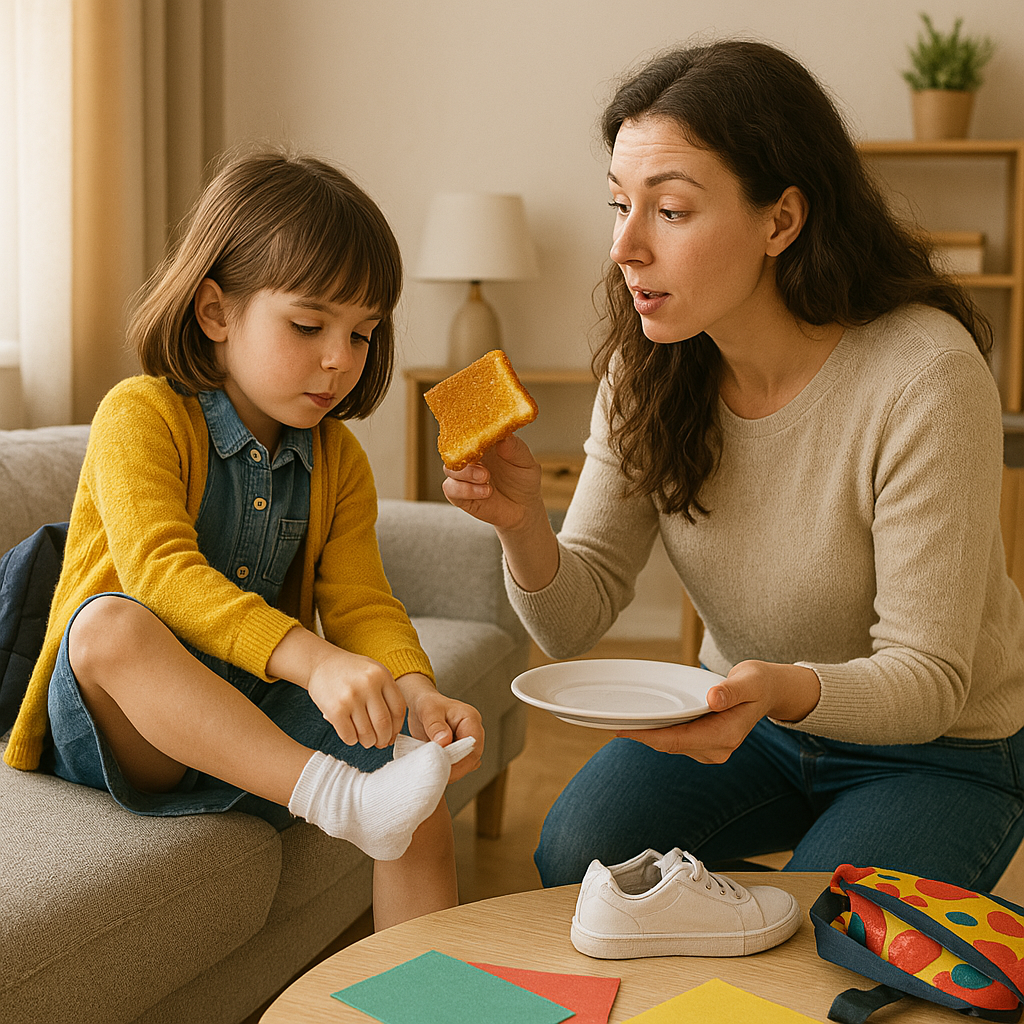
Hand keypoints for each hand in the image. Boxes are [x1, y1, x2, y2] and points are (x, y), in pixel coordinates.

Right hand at [304, 647, 406, 748]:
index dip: (397, 727)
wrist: (320, 663)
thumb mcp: (374, 672)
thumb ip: (387, 695)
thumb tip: (393, 732)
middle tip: (380, 742)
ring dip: (368, 742)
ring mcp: (351, 697)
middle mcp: (368, 685)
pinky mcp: (335, 709)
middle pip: (384, 724)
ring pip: (367, 734)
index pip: (398, 709)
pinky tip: (351, 734)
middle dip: (383, 739)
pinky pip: (349, 736)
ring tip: (365, 739)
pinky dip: (352, 740)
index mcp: (382, 675)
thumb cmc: (350, 671)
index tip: (392, 734)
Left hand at [398, 673, 484, 783]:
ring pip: (466, 763)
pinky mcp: (458, 749)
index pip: (473, 745)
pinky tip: (436, 770)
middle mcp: (473, 731)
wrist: (421, 703)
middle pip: (472, 757)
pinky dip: (449, 770)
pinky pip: (458, 764)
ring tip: (435, 773)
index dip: (461, 761)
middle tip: (438, 775)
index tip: (444, 769)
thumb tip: (444, 742)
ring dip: (452, 771)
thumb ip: (436, 726)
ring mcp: (466, 741)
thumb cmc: (427, 703)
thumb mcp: (429, 711)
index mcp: (471, 719)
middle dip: (456, 769)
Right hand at [443, 435, 559, 592]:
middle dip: (464, 452)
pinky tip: (486, 492)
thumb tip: (504, 436)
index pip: (469, 428)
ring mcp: (463, 475)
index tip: (473, 427)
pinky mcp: (460, 494)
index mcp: (484, 442)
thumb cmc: (523, 480)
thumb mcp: (526, 463)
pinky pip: (451, 488)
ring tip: (486, 478)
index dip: (467, 425)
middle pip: (454, 447)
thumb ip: (515, 449)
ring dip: (466, 473)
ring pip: (449, 467)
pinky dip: (466, 490)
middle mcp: (471, 456)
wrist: (524, 509)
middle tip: (481, 461)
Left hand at [616, 661, 819, 762]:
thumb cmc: (758, 682)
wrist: (768, 690)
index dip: (648, 736)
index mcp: (725, 737)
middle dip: (642, 735)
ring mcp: (711, 748)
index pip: (677, 740)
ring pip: (671, 743)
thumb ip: (732, 691)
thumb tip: (713, 699)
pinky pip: (676, 739)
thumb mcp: (749, 681)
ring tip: (619, 721)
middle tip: (610, 723)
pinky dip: (659, 731)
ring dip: (648, 734)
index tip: (622, 729)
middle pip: (670, 744)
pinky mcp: (705, 742)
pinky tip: (642, 720)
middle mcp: (716, 749)